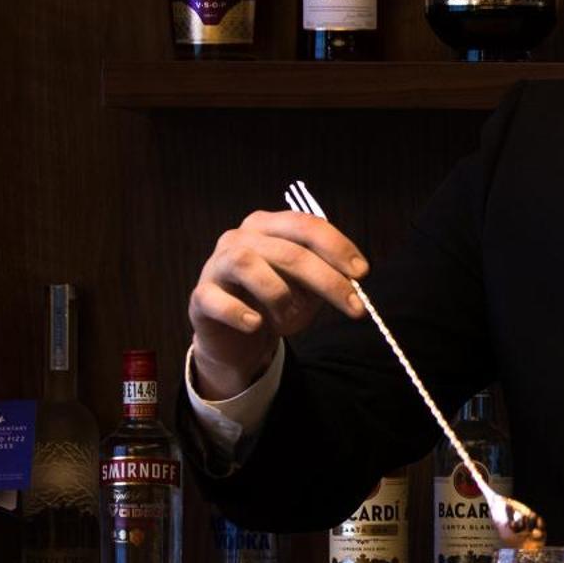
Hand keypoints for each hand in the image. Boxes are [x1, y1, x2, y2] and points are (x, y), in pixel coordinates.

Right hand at [187, 209, 372, 398]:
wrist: (236, 337)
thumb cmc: (276, 305)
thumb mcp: (307, 290)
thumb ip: (326, 278)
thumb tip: (354, 279)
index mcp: (269, 227)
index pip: (305, 225)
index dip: (336, 246)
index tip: (362, 272)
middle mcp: (240, 239)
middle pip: (287, 250)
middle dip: (327, 280)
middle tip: (355, 307)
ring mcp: (216, 265)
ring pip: (248, 264)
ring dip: (280, 296)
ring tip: (291, 318)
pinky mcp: (200, 297)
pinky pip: (216, 300)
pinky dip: (239, 313)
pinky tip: (256, 324)